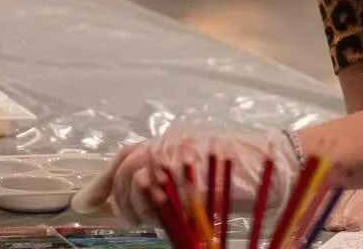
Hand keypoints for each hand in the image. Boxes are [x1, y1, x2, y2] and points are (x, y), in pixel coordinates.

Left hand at [73, 128, 303, 222]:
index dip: (102, 181)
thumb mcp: (195, 167)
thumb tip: (133, 194)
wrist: (275, 166)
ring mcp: (184, 158)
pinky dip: (159, 212)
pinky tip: (166, 220)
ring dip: (137, 208)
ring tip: (151, 221)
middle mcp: (173, 144)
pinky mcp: (196, 176)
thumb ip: (164, 175)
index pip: (125, 156)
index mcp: (171, 140)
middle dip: (120, 200)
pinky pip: (165, 197)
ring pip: (137, 181)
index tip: (86, 201)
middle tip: (131, 219)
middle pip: (126, 170)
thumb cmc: (240, 171)